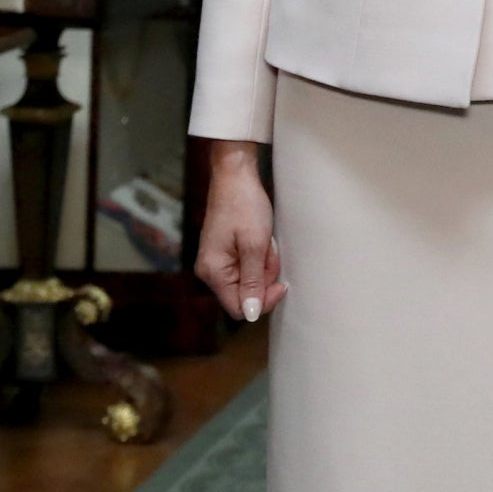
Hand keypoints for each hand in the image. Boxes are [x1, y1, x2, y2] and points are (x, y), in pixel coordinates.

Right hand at [194, 141, 287, 323]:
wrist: (236, 177)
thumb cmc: (245, 206)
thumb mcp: (255, 245)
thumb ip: (253, 281)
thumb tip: (249, 314)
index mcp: (213, 272)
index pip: (239, 307)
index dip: (263, 300)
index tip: (282, 282)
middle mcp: (210, 271)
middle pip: (246, 293)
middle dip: (265, 276)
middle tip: (270, 251)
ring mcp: (217, 262)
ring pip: (250, 279)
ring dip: (264, 264)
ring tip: (265, 241)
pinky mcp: (225, 253)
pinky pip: (248, 266)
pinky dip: (260, 255)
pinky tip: (262, 239)